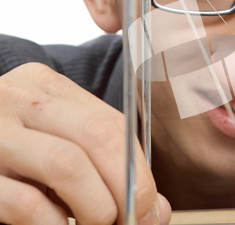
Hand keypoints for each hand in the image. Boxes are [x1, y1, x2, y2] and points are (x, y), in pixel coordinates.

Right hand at [0, 63, 170, 224]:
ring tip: (97, 224)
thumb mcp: (60, 147)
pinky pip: (24, 202)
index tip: (147, 204)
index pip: (112, 122)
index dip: (140, 169)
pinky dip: (53, 224)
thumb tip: (156, 210)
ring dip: (95, 207)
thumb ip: (107, 168)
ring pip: (66, 164)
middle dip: (126, 188)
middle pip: (97, 136)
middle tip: (130, 220)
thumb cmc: (15, 157)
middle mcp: (15, 99)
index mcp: (45, 87)